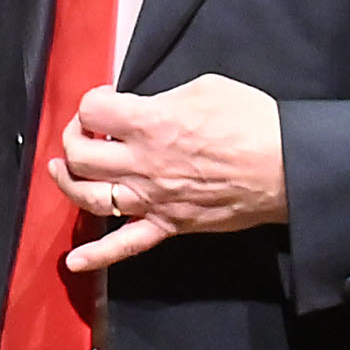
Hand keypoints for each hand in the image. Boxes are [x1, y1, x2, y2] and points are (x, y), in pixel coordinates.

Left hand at [53, 75, 288, 269]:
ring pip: (91, 197)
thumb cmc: (253, 122)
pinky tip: (74, 261)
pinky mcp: (169, 224)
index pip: (92, 111)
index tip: (105, 100)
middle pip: (81, 155)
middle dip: (74, 138)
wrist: (287, 166)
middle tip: (85, 131)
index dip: (93, 102)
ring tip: (62, 171)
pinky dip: (98, 256)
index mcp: (149, 123)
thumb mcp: (206, 88)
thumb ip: (164, 98)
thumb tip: (148, 107)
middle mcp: (142, 163)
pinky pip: (126, 245)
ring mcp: (152, 198)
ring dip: (68, 184)